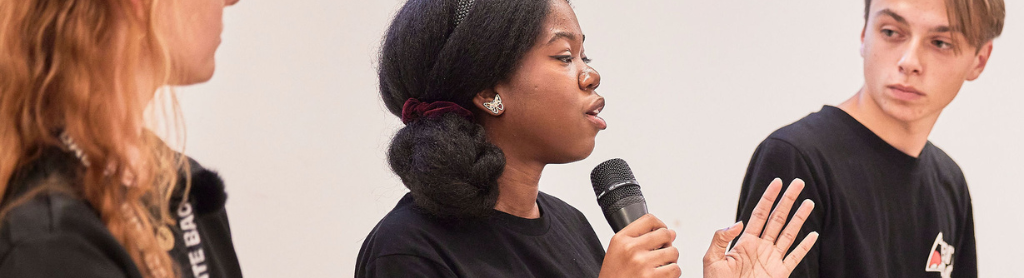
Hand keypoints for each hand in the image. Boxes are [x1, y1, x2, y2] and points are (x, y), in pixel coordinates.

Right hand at [599, 214, 679, 277]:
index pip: (649, 220)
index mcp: (621, 239)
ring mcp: (642, 264)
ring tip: (660, 265)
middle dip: (667, 243)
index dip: (660, 225)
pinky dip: (672, 272)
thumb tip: (671, 232)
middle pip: (665, 234)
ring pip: (673, 252)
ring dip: (671, 259)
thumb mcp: (617, 251)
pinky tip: (662, 274)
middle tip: (661, 252)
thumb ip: (639, 238)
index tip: (660, 233)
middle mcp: (631, 249)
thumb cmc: (615, 275)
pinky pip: (675, 269)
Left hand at [703, 178, 818, 277]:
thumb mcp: (711, 259)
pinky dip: (805, 247)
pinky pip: (795, 258)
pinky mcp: (780, 273)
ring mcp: (772, 259)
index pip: (760, 214)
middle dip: (788, 200)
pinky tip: (813, 235)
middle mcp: (761, 247)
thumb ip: (721, 238)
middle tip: (798, 183)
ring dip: (799, 218)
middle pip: (778, 218)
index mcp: (745, 242)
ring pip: (789, 234)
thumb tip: (739, 222)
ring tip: (809, 202)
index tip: (778, 182)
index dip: (768, 197)